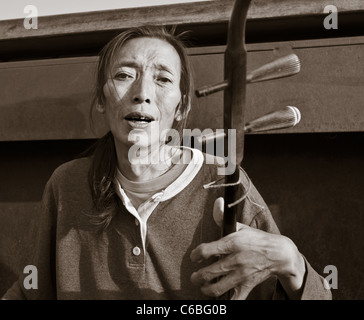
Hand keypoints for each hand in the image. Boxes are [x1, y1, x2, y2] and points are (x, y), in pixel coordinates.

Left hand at [190, 197, 305, 298]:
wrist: (279, 254)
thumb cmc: (257, 239)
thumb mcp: (241, 227)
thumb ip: (224, 217)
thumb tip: (216, 202)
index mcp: (232, 243)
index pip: (205, 251)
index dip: (195, 255)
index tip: (194, 257)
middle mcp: (235, 260)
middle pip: (208, 273)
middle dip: (197, 277)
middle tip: (195, 277)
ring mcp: (241, 275)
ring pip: (217, 289)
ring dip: (206, 290)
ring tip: (203, 287)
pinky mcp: (247, 285)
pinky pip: (234, 299)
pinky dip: (224, 300)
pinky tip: (219, 296)